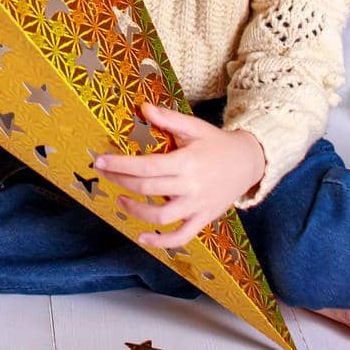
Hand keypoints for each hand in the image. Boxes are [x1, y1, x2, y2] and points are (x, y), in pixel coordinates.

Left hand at [93, 102, 267, 249]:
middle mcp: (191, 186)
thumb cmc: (217, 143)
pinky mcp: (203, 219)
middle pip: (147, 188)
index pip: (146, 166)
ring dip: (136, 211)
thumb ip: (169, 119)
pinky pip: (182, 237)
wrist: (249, 162)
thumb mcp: (195, 127)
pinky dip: (162, 242)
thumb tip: (144, 107)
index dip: (120, 165)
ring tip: (120, 199)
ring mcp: (197, 206)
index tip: (100, 161)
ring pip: (161, 216)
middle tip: (104, 173)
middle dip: (120, 181)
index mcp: (186, 162)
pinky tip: (143, 237)